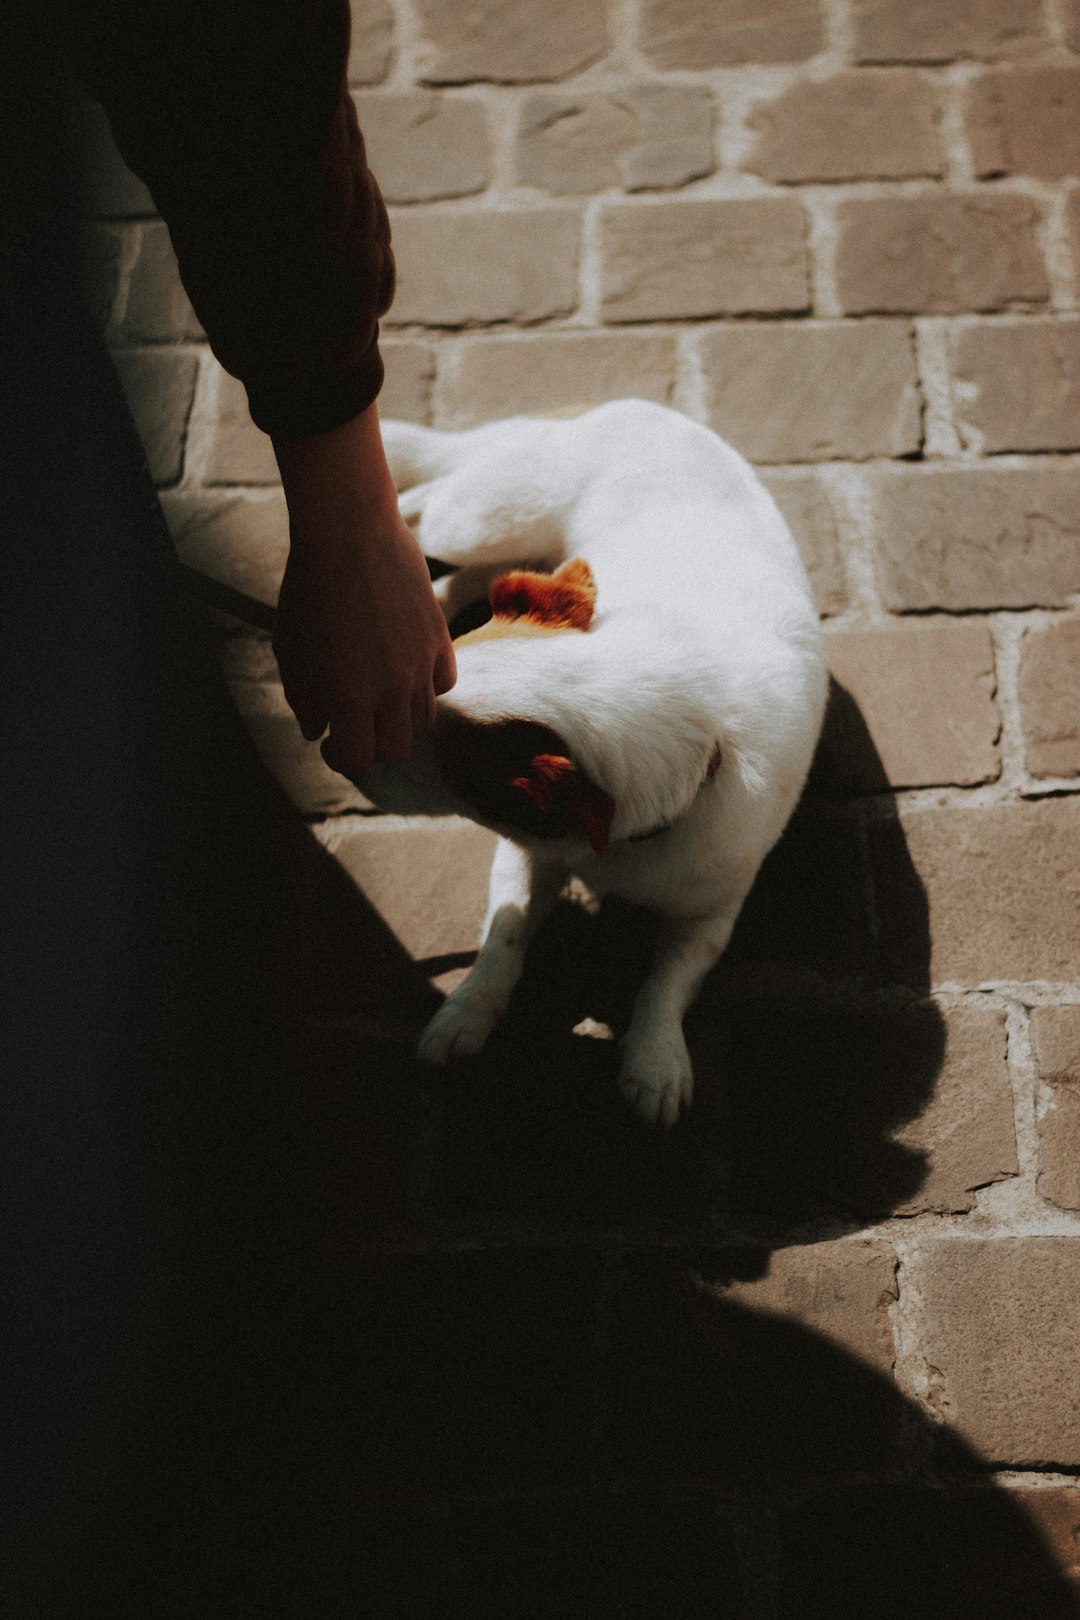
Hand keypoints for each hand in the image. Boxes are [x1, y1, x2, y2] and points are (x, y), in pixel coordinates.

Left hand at [272, 403, 455, 774]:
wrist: (348, 532)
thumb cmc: (308, 590)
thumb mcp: (290, 651)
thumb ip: (303, 699)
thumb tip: (318, 731)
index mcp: (348, 697)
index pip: (359, 759)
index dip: (341, 758)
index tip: (330, 743)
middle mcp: (391, 689)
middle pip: (396, 749)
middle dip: (372, 746)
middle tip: (354, 728)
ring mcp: (420, 664)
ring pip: (423, 720)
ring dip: (398, 719)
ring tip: (375, 698)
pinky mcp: (439, 638)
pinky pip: (443, 684)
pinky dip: (426, 688)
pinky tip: (404, 672)